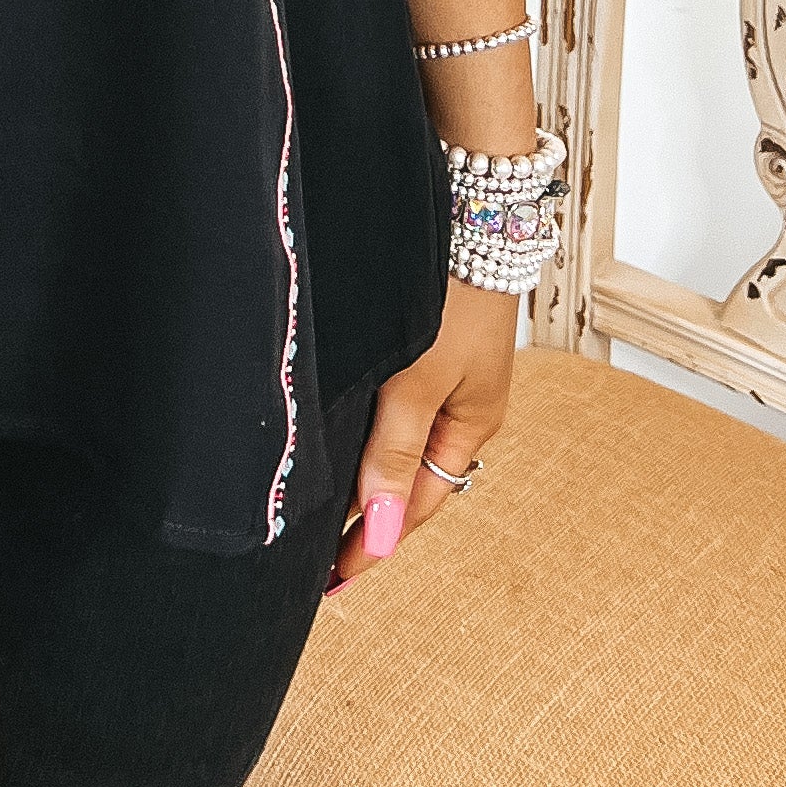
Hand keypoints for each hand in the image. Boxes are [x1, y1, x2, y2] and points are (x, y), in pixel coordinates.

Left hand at [326, 278, 518, 595]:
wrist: (467, 204)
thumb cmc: (451, 292)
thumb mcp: (417, 381)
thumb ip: (393, 453)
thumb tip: (380, 531)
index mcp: (469, 425)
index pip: (414, 506)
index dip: (373, 543)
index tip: (332, 582)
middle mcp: (458, 407)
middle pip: (407, 480)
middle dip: (367, 519)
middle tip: (316, 559)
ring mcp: (443, 376)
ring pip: (397, 445)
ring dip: (363, 476)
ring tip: (316, 513)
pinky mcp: (423, 345)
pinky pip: (391, 409)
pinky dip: (364, 433)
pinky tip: (334, 439)